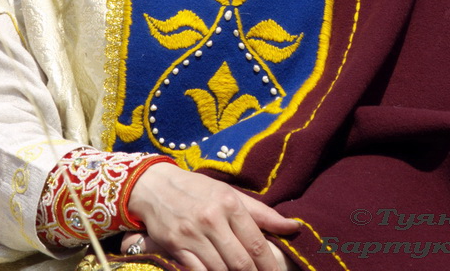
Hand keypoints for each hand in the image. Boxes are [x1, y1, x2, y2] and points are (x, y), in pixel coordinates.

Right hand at [127, 163, 299, 270]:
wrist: (156, 186)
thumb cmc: (199, 189)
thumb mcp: (230, 193)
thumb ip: (262, 213)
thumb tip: (293, 226)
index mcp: (230, 203)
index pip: (257, 243)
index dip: (270, 266)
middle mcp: (212, 218)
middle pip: (241, 262)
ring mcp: (193, 234)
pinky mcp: (176, 247)